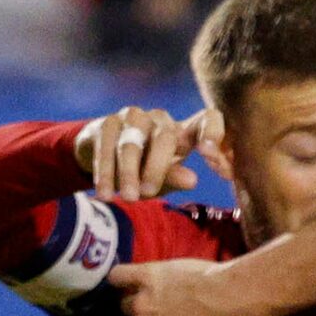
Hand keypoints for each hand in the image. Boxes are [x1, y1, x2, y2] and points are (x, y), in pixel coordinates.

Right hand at [76, 105, 207, 201]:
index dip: (213, 132)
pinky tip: (104, 193)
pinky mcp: (106, 123)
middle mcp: (160, 119)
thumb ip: (175, 178)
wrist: (102, 155)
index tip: (210, 156)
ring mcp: (132, 117)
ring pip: (132, 144)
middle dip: (156, 167)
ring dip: (129, 172)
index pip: (207, 119)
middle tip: (149, 193)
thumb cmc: (143, 169)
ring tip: (129, 197)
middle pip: (164, 137)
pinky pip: (106, 147)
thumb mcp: (162, 178)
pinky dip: (105, 172)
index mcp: (183, 131)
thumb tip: (192, 180)